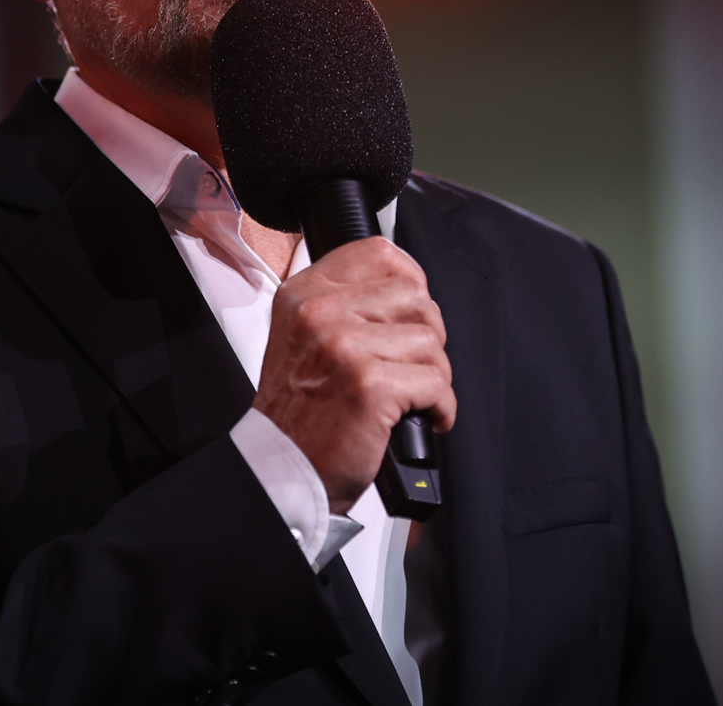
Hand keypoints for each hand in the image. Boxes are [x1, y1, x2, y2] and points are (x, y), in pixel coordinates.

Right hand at [253, 237, 453, 513]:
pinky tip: (421, 418)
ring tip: (410, 396)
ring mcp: (345, 348)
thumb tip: (406, 289)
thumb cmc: (299, 413)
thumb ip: (342, 305)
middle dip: (426, 335)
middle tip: (411, 364)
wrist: (282, 469)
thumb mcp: (302, 338)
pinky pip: (436, 383)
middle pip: (415, 297)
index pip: (377, 253)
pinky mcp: (370, 386)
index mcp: (303, 294)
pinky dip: (440, 407)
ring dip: (433, 376)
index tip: (413, 307)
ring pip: (430, 341)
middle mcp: (320, 314)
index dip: (410, 278)